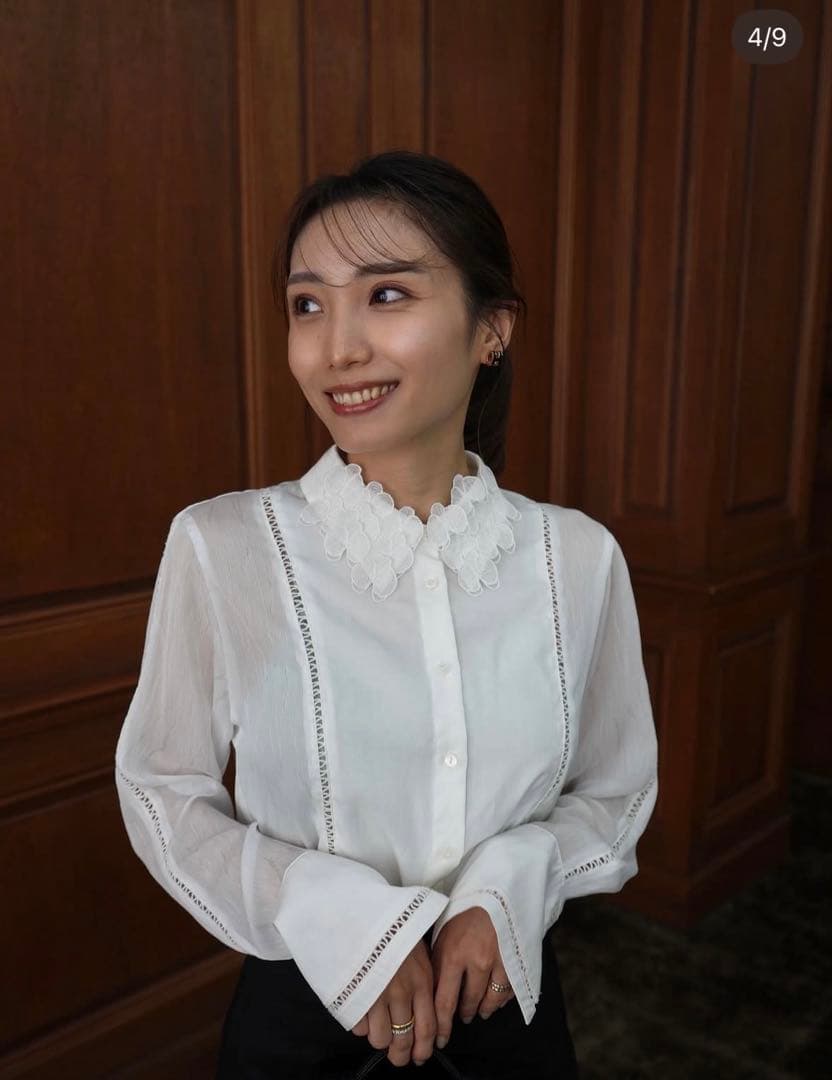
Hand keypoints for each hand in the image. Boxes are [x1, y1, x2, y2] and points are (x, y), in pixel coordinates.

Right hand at [350, 937, 436, 1066]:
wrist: (361, 911)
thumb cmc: (393, 928)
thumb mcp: (418, 949)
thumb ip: (423, 979)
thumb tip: (427, 1009)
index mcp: (421, 981)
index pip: (428, 1028)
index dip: (423, 1049)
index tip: (420, 1056)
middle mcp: (401, 992)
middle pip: (404, 1041)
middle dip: (401, 1055)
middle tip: (398, 1057)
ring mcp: (376, 995)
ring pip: (380, 1039)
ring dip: (380, 1039)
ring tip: (378, 1030)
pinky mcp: (354, 995)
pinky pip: (359, 1027)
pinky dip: (361, 1025)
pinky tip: (363, 1013)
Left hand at [431, 907, 514, 1049]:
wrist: (495, 889)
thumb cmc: (464, 909)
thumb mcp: (443, 931)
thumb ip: (438, 961)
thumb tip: (431, 989)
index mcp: (452, 953)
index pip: (443, 1001)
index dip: (441, 1025)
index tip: (438, 1039)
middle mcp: (475, 961)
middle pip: (466, 1003)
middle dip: (461, 1017)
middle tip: (458, 1021)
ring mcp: (498, 962)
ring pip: (489, 1001)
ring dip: (482, 1009)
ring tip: (478, 1011)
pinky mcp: (515, 961)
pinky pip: (508, 991)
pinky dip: (501, 999)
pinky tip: (495, 999)